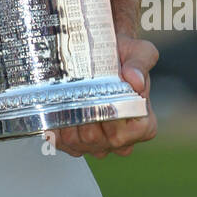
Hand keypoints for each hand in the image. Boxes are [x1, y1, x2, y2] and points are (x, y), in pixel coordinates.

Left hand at [52, 31, 158, 158]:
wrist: (100, 51)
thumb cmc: (123, 55)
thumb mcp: (139, 52)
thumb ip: (140, 63)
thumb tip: (135, 79)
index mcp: (143, 123)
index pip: (129, 134)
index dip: (112, 120)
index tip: (101, 101)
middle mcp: (122, 139)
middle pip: (100, 141)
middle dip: (85, 121)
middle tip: (75, 99)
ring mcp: (99, 144)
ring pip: (80, 145)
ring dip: (68, 126)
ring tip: (62, 104)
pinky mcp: (78, 144)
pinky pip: (65, 145)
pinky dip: (57, 132)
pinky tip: (54, 115)